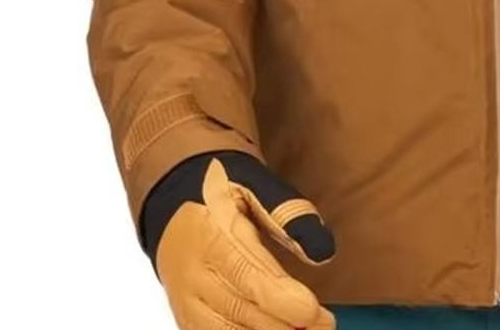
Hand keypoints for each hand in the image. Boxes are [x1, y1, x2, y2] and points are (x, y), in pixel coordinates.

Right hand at [146, 152, 335, 329]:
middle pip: (243, 313)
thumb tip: (323, 251)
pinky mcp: (186, 318)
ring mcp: (186, 302)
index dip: (284, 301)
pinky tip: (279, 329)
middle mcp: (194, 275)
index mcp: (213, 236)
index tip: (316, 312)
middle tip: (325, 325)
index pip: (249, 277)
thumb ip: (288, 214)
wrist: (174, 200)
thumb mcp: (256, 183)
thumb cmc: (223, 190)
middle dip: (288, 326)